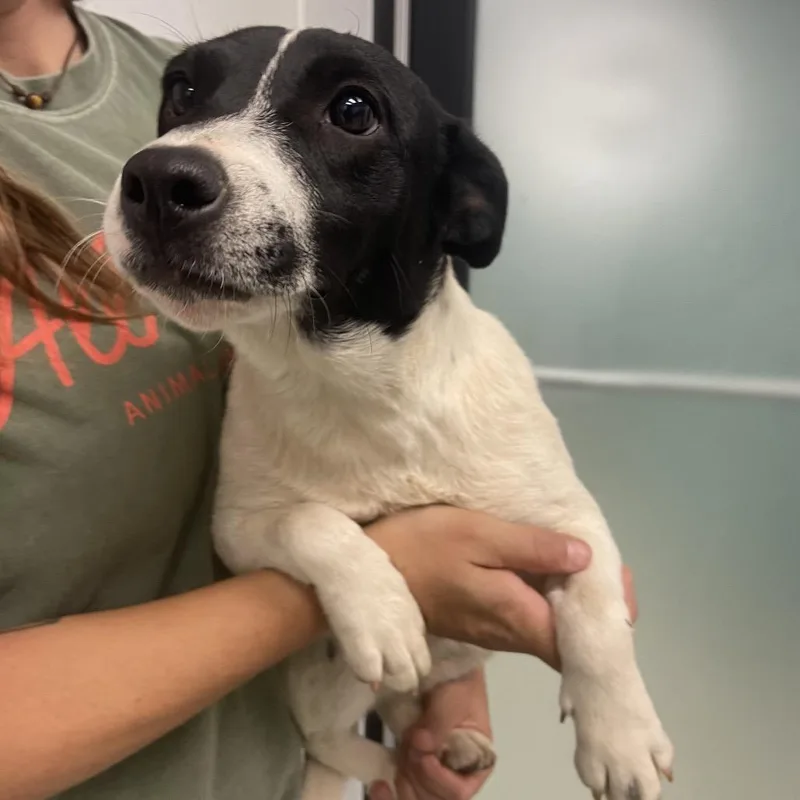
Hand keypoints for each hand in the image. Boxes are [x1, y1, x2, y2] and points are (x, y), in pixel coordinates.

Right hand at [367, 506, 637, 667]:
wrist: (370, 573)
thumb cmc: (425, 548)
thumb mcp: (479, 535)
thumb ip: (532, 547)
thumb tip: (586, 558)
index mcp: (518, 617)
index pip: (580, 643)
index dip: (608, 620)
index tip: (620, 585)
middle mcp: (512, 635)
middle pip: (568, 636)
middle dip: (595, 607)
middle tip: (609, 566)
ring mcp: (495, 631)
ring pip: (548, 625)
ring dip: (571, 600)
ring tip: (584, 560)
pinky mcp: (482, 620)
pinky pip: (528, 616)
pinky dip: (546, 596)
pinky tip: (546, 567)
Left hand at [370, 669, 492, 799]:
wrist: (444, 672)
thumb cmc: (459, 685)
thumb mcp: (455, 699)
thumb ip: (440, 722)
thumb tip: (421, 744)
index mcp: (476, 764)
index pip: (458, 791)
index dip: (439, 780)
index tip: (424, 758)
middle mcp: (455, 775)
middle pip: (434, 799)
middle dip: (418, 778)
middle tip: (411, 748)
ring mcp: (432, 773)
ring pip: (416, 796)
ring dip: (403, 779)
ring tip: (402, 750)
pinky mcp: (413, 766)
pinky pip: (402, 789)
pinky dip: (387, 793)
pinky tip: (379, 786)